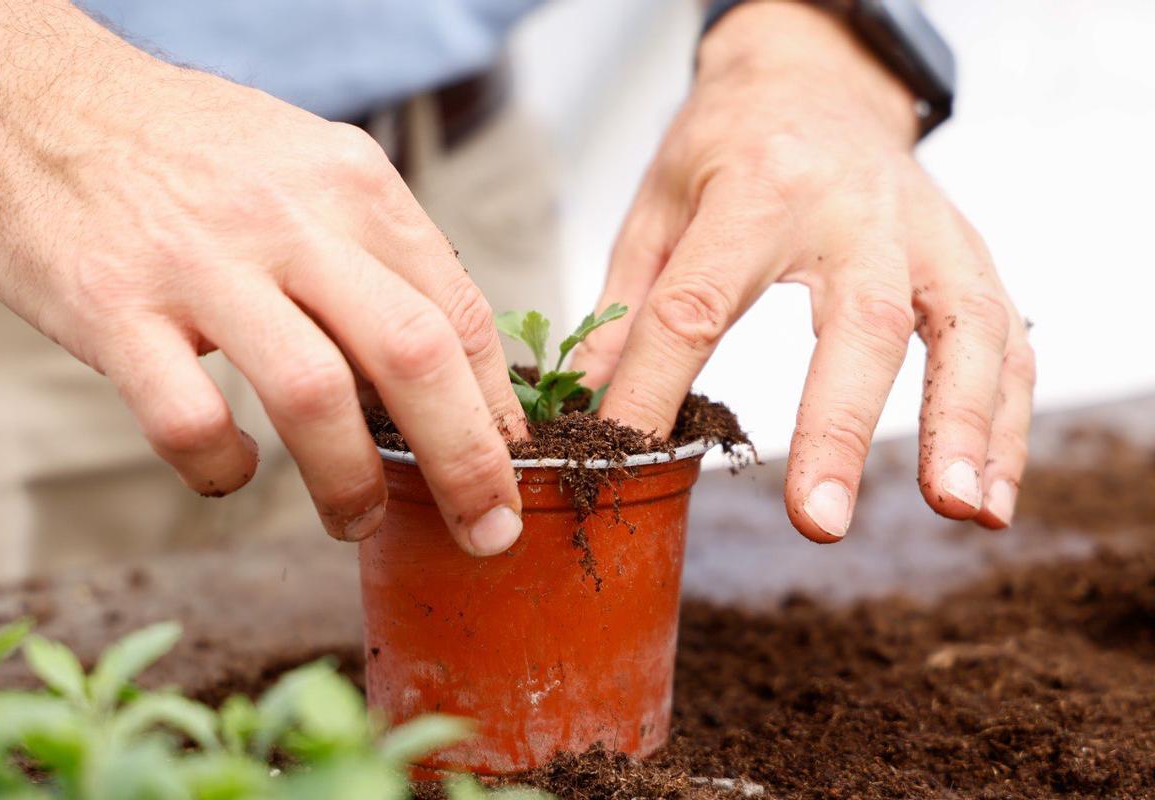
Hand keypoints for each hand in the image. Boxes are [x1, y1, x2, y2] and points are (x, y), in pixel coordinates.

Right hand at [0, 0, 525, 554]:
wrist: (41, 100)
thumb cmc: (194, 152)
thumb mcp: (311, 169)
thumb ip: (376, 256)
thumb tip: (444, 364)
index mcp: (354, 184)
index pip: (459, 310)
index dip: (496, 406)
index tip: (510, 464)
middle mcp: (290, 217)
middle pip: (414, 353)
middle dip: (467, 460)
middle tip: (486, 528)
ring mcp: (200, 262)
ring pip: (313, 397)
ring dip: (350, 481)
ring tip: (356, 520)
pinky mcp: (113, 308)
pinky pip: (188, 421)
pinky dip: (221, 469)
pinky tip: (232, 471)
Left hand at [575, 2, 1034, 538]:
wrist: (818, 74)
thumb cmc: (732, 139)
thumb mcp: (659, 199)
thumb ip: (630, 301)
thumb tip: (590, 400)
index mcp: (759, 189)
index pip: (699, 306)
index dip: (656, 388)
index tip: (626, 458)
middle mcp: (857, 209)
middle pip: (862, 322)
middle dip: (840, 428)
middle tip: (820, 521)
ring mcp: (925, 230)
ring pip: (966, 328)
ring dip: (966, 426)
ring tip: (958, 510)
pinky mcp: (966, 252)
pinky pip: (1006, 337)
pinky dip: (1006, 419)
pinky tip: (990, 494)